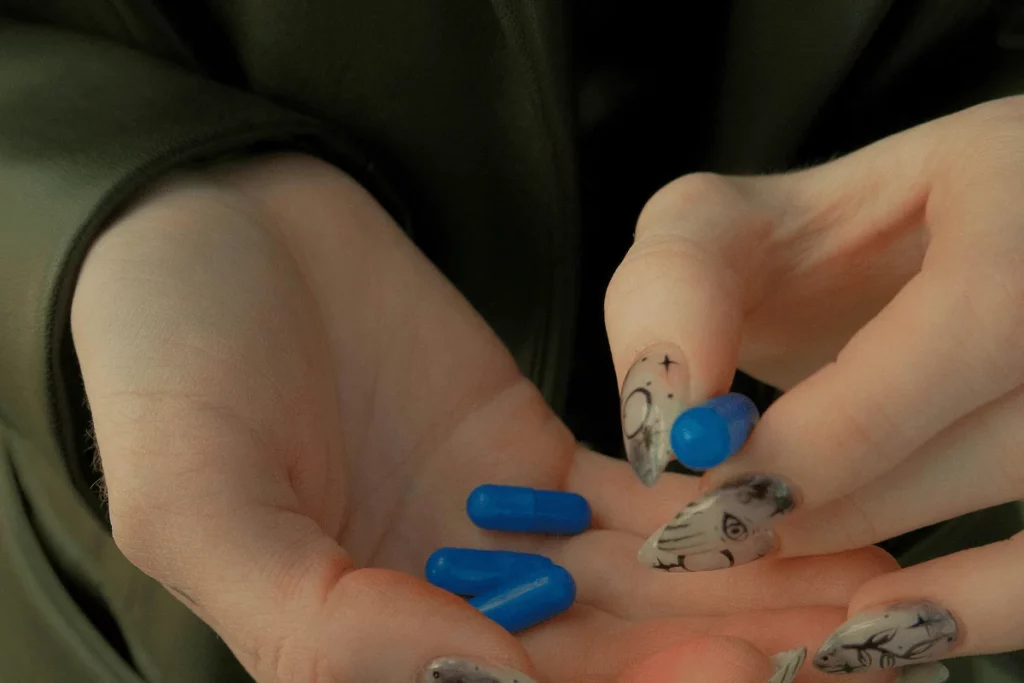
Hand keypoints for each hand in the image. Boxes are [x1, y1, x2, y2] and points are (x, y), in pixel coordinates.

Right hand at [73, 154, 894, 682]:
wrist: (209, 225)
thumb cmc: (163, 362)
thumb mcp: (193, 504)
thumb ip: (317, 623)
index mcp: (348, 644)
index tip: (732, 679)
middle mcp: (433, 601)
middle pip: (589, 661)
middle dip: (709, 657)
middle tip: (831, 646)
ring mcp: (490, 528)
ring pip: (629, 587)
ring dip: (734, 593)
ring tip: (843, 590)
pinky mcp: (529, 452)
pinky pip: (629, 496)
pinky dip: (703, 510)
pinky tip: (781, 511)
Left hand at [605, 95, 1023, 674]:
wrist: (912, 259)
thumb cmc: (818, 238)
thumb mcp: (726, 223)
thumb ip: (679, 286)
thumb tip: (669, 418)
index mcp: (1017, 191)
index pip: (963, 326)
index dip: (823, 431)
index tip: (702, 478)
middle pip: (998, 429)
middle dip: (832, 495)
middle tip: (717, 525)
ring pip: (1023, 490)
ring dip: (877, 542)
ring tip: (762, 543)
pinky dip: (979, 606)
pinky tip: (877, 622)